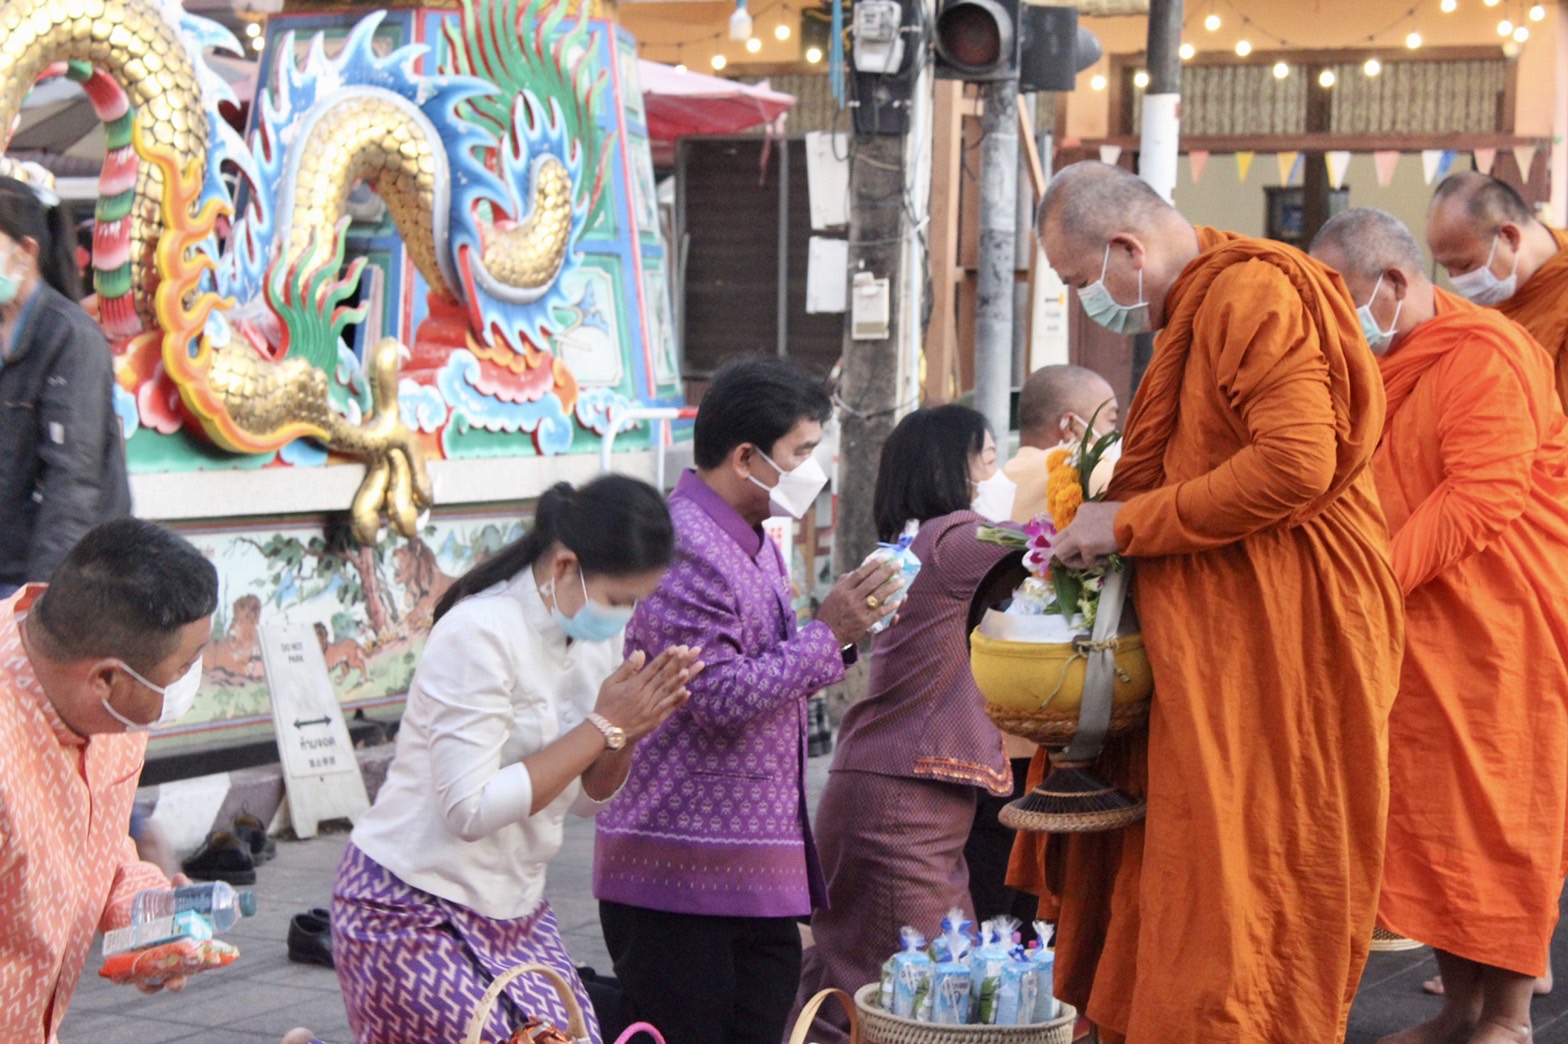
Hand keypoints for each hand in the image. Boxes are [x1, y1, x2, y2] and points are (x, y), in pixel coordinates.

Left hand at [133, 872, 191, 993]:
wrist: (148, 913)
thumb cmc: (171, 909)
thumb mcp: (177, 900)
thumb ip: (180, 890)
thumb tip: (178, 878)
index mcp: (189, 949)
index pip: (197, 963)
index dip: (198, 967)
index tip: (202, 964)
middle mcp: (172, 962)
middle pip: (177, 979)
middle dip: (175, 983)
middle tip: (174, 984)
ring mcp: (153, 966)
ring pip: (152, 983)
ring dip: (148, 985)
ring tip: (142, 982)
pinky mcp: (134, 965)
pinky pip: (130, 977)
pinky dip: (123, 978)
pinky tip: (115, 976)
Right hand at [593, 645, 704, 741]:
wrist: (606, 732)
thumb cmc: (606, 705)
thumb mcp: (610, 683)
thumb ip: (626, 668)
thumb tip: (639, 652)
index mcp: (634, 685)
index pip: (654, 668)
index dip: (666, 657)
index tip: (677, 647)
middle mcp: (645, 695)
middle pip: (666, 676)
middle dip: (681, 662)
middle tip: (694, 651)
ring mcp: (651, 708)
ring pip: (670, 690)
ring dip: (684, 678)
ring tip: (696, 667)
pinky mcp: (655, 719)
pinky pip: (668, 708)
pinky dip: (678, 700)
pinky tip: (688, 691)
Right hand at [816, 558, 902, 645]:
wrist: (827, 634)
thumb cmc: (831, 611)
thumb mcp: (834, 593)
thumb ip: (845, 581)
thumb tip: (859, 569)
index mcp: (843, 589)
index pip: (860, 573)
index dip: (873, 565)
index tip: (884, 558)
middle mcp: (850, 598)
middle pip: (871, 582)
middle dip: (886, 572)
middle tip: (898, 565)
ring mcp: (858, 610)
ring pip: (878, 596)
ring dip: (892, 587)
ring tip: (902, 581)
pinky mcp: (864, 623)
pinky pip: (880, 613)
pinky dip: (889, 607)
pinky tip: (898, 601)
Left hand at [1052, 501, 1124, 569]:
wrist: (1136, 519)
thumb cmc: (1129, 516)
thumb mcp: (1106, 514)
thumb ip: (1095, 523)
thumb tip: (1092, 539)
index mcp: (1082, 511)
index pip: (1069, 529)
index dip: (1075, 542)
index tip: (1085, 549)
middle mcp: (1076, 520)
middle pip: (1057, 541)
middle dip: (1066, 554)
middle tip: (1080, 560)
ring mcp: (1078, 533)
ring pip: (1061, 553)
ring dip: (1075, 562)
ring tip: (1092, 562)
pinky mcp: (1085, 545)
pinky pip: (1086, 561)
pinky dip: (1096, 563)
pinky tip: (1107, 559)